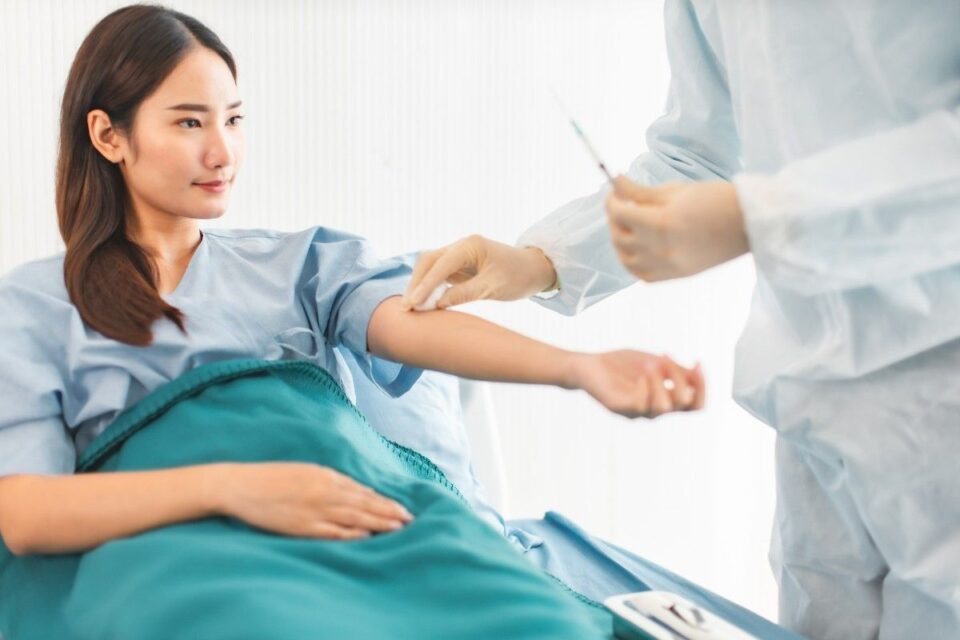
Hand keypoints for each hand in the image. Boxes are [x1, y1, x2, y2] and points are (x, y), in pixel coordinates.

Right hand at [218, 463, 412, 539]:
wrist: (240, 485)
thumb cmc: (272, 478)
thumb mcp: (306, 472)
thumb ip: (331, 481)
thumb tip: (357, 491)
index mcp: (325, 477)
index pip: (363, 491)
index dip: (384, 501)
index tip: (402, 509)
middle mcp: (324, 491)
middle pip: (364, 503)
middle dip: (388, 512)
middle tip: (410, 519)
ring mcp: (314, 509)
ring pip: (354, 516)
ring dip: (378, 522)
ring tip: (398, 527)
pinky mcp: (301, 525)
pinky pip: (330, 531)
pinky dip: (350, 533)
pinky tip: (366, 536)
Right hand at [401, 235, 556, 309]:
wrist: (533, 270)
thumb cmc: (518, 276)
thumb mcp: (493, 288)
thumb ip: (465, 294)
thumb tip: (437, 303)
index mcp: (471, 245)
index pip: (441, 264)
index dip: (426, 284)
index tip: (414, 303)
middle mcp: (461, 246)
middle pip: (429, 260)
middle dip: (416, 283)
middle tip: (406, 308)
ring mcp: (458, 254)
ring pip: (429, 266)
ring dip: (419, 285)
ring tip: (410, 308)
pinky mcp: (458, 265)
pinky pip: (437, 274)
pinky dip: (428, 287)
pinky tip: (422, 303)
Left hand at [568, 351, 704, 418]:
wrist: (586, 365)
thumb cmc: (620, 365)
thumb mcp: (653, 363)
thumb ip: (674, 371)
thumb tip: (698, 373)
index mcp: (663, 400)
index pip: (695, 405)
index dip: (703, 387)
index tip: (697, 361)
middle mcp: (653, 411)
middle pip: (686, 404)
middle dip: (682, 377)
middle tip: (664, 356)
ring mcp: (636, 412)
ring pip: (665, 406)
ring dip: (663, 380)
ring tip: (651, 363)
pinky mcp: (619, 408)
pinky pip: (642, 404)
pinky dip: (647, 386)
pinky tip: (642, 372)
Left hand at [604, 176, 748, 280]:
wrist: (749, 223)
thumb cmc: (716, 199)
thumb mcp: (676, 190)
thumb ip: (641, 191)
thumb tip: (615, 183)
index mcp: (661, 223)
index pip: (619, 214)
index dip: (611, 200)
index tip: (614, 190)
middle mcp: (661, 249)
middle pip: (619, 237)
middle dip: (614, 219)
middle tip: (620, 205)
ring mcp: (668, 266)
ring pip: (626, 260)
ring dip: (619, 242)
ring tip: (625, 227)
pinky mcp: (677, 275)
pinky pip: (643, 275)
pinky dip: (633, 263)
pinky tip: (636, 249)